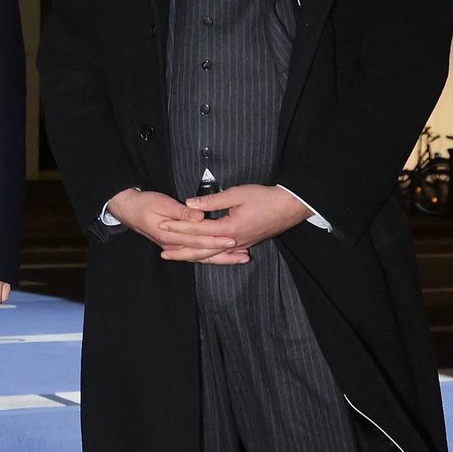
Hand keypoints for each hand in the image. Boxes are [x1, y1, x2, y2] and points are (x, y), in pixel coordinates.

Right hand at [107, 188, 248, 263]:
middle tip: (245, 255)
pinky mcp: (175, 245)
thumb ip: (182, 212)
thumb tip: (200, 216)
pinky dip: (210, 257)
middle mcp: (173, 245)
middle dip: (225, 255)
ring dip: (221, 259)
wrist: (126, 208)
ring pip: (201, 257)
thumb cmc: (144, 203)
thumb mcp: (162, 203)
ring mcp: (173, 247)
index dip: (217, 240)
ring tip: (240, 258)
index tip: (234, 239)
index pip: (199, 240)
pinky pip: (195, 255)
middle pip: (203, 254)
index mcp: (171, 236)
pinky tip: (222, 256)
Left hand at [174, 183, 308, 254]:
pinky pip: (223, 254)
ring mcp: (241, 245)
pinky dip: (210, 256)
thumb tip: (190, 204)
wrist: (290, 207)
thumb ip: (212, 200)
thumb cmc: (264, 198)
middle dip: (182, 251)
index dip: (179, 228)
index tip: (162, 226)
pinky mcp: (246, 243)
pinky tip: (202, 257)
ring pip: (213, 255)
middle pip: (203, 250)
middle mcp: (234, 241)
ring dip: (194, 256)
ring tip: (178, 257)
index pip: (198, 231)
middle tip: (164, 253)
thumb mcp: (236, 194)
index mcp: (230, 229)